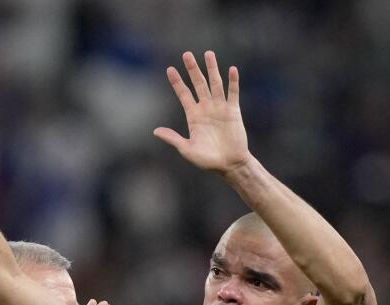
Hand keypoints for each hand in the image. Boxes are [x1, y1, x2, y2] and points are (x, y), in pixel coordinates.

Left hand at [154, 51, 250, 175]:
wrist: (229, 165)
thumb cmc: (208, 160)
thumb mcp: (187, 150)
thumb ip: (173, 138)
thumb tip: (155, 131)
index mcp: (193, 116)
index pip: (184, 94)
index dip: (177, 82)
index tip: (170, 69)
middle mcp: (206, 108)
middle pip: (198, 84)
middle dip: (193, 69)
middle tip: (186, 54)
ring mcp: (220, 108)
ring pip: (215, 84)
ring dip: (212, 69)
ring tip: (208, 54)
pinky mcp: (233, 112)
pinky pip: (232, 94)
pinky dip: (233, 82)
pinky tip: (231, 69)